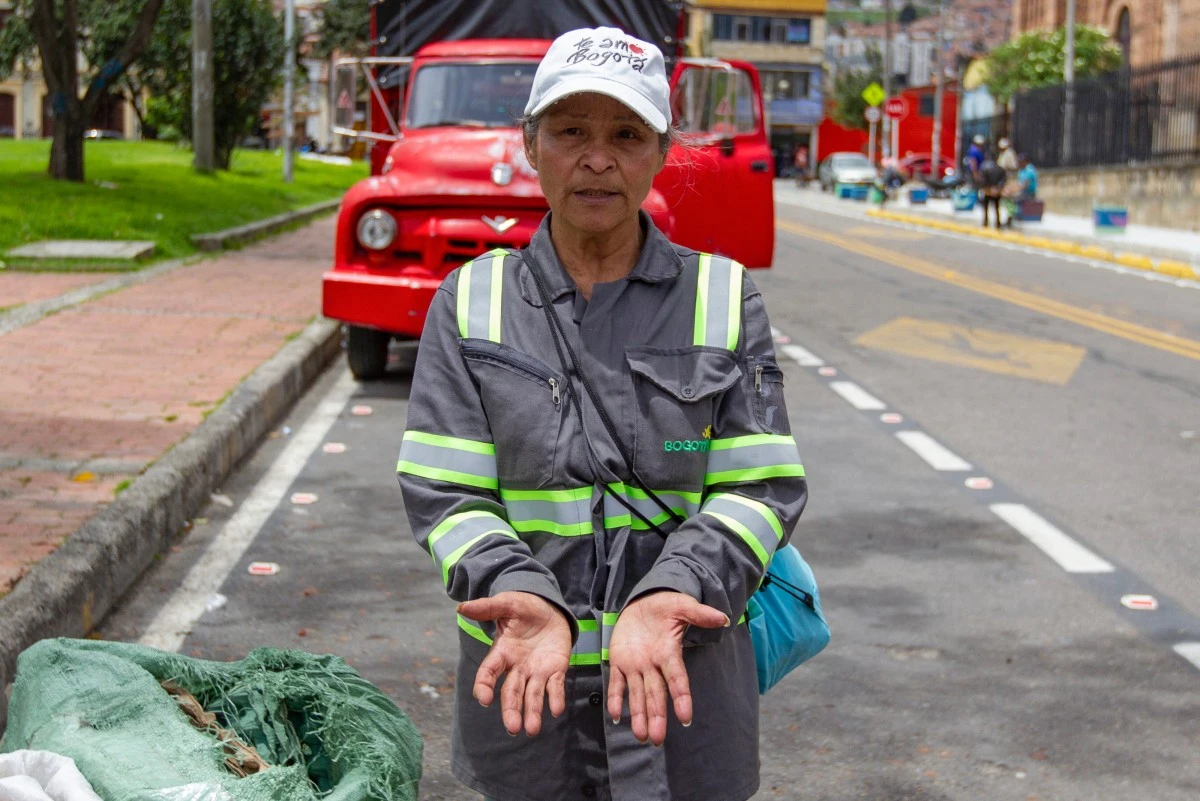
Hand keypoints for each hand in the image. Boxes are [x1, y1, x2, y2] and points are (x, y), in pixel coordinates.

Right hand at [458, 592, 571, 736]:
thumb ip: (487, 608)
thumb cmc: (523, 607)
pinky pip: (555, 686)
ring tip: (532, 730)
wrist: (549, 609)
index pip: (488, 673)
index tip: (484, 699)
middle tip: (513, 728)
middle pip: (511, 692)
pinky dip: (556, 698)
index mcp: (502, 653)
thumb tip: (461, 608)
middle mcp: (517, 667)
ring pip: (532, 695)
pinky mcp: (556, 670)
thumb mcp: (506, 604)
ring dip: (533, 712)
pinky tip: (557, 710)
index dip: (484, 686)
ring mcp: (536, 671)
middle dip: (511, 710)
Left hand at [606, 591, 728, 745]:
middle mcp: (653, 664)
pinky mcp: (618, 661)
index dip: (681, 697)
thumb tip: (724, 619)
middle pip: (656, 694)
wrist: (643, 603)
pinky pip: (616, 682)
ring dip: (638, 715)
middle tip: (657, 739)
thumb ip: (700, 614)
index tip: (685, 718)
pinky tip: (615, 716)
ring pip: (637, 694)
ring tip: (641, 736)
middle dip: (657, 716)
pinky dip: (615, 698)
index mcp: (668, 652)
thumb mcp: (683, 606)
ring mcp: (636, 665)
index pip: (677, 679)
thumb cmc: (666, 606)